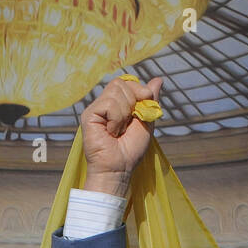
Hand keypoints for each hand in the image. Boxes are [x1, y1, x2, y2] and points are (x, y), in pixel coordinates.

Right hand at [80, 76, 163, 197]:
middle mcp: (105, 103)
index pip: (127, 82)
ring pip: (115, 91)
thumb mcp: (146, 122)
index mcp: (117, 103)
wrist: (118, 168)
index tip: (141, 111)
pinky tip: (111, 132)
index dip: (138, 91)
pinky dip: (116, 119)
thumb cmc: (130, 150)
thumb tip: (158, 79)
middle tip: (127, 125)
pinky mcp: (89, 115)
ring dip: (124, 114)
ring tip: (118, 131)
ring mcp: (96, 108)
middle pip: (121, 83)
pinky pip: (109, 103)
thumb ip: (151, 100)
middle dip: (132, 103)